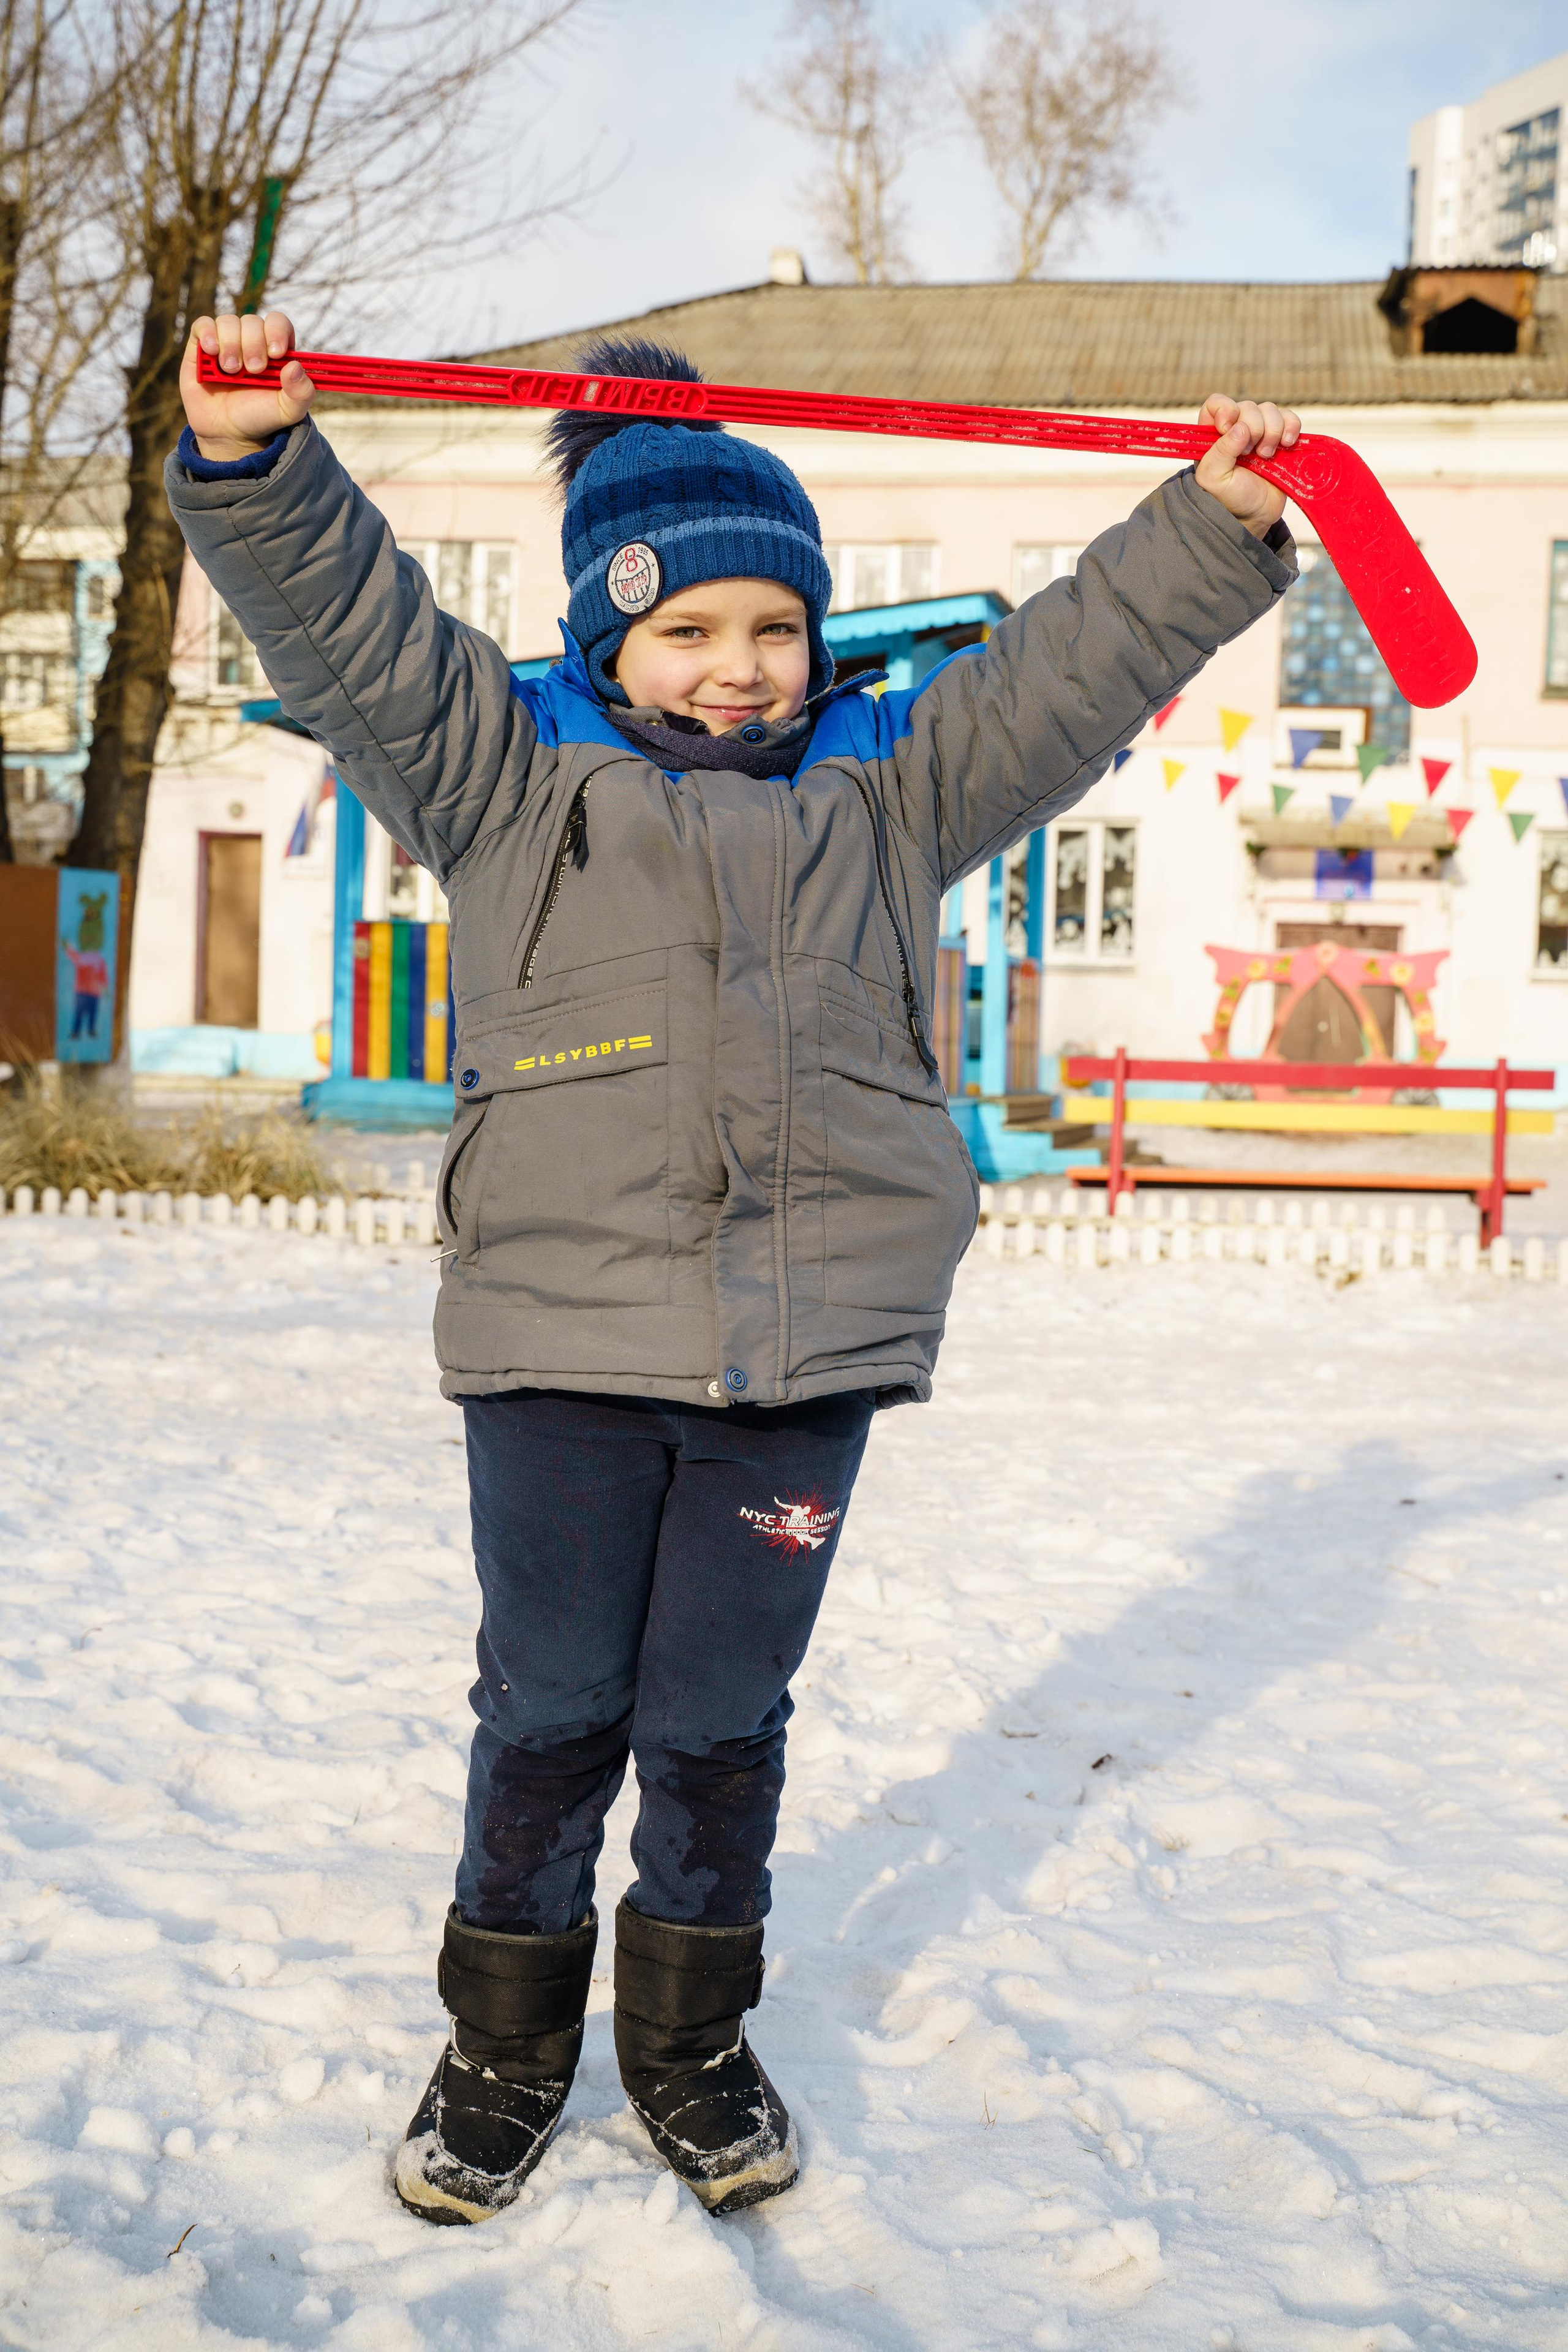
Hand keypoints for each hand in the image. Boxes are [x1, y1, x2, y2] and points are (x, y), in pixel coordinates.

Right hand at [180, 310, 314, 461]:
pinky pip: (203, 324)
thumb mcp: (288, 411)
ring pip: (228, 322)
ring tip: (231, 371)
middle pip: (253, 321)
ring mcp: (226, 341)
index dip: (277, 331)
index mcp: (275, 350)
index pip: (278, 323)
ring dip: (231, 345)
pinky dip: (208, 334)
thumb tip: (296, 367)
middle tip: (253, 370)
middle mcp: (251, 340)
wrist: (228, 432)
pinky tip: (212, 352)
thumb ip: (302, 393)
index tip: (276, 353)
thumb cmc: (259, 417)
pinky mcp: (201, 345)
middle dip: (253, 345)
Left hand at [1193, 393, 1299, 536]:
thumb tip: (1240, 428)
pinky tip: (1286, 445)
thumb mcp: (1214, 479)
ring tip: (1266, 456)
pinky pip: (1290, 418)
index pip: (1217, 403)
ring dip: (1271, 432)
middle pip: (1248, 406)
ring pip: (1270, 410)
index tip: (1228, 427)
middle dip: (1252, 429)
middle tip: (1249, 454)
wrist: (1255, 515)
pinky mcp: (1282, 438)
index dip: (1225, 409)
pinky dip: (1291, 427)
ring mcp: (1261, 431)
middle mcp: (1237, 428)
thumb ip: (1220, 452)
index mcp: (1214, 434)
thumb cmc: (1228, 497)